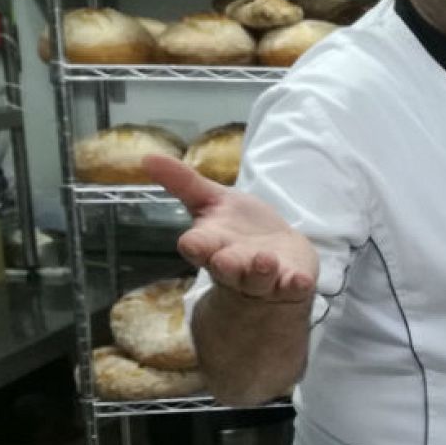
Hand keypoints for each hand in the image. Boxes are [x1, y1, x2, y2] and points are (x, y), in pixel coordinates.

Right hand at [143, 154, 318, 302]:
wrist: (277, 253)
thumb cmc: (239, 227)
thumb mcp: (212, 199)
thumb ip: (183, 182)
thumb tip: (146, 157)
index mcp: (211, 244)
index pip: (197, 248)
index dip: (195, 246)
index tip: (191, 243)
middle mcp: (234, 265)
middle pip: (226, 268)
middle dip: (227, 264)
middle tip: (227, 259)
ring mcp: (263, 278)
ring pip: (258, 278)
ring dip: (261, 270)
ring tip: (265, 259)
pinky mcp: (289, 282)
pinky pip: (292, 287)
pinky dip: (295, 284)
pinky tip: (300, 280)